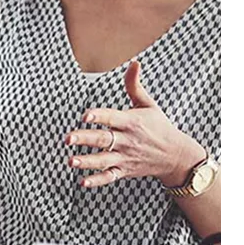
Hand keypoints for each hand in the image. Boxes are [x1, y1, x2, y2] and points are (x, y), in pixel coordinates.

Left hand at [66, 60, 205, 188]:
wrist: (176, 155)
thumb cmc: (158, 126)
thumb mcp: (148, 105)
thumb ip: (134, 86)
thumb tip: (134, 63)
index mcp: (131, 122)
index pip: (113, 118)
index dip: (99, 116)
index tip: (85, 115)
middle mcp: (127, 141)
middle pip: (104, 140)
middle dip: (85, 139)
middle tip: (67, 138)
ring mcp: (125, 157)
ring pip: (104, 160)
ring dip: (87, 162)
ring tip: (70, 161)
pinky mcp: (124, 170)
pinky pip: (109, 177)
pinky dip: (96, 181)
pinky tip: (81, 182)